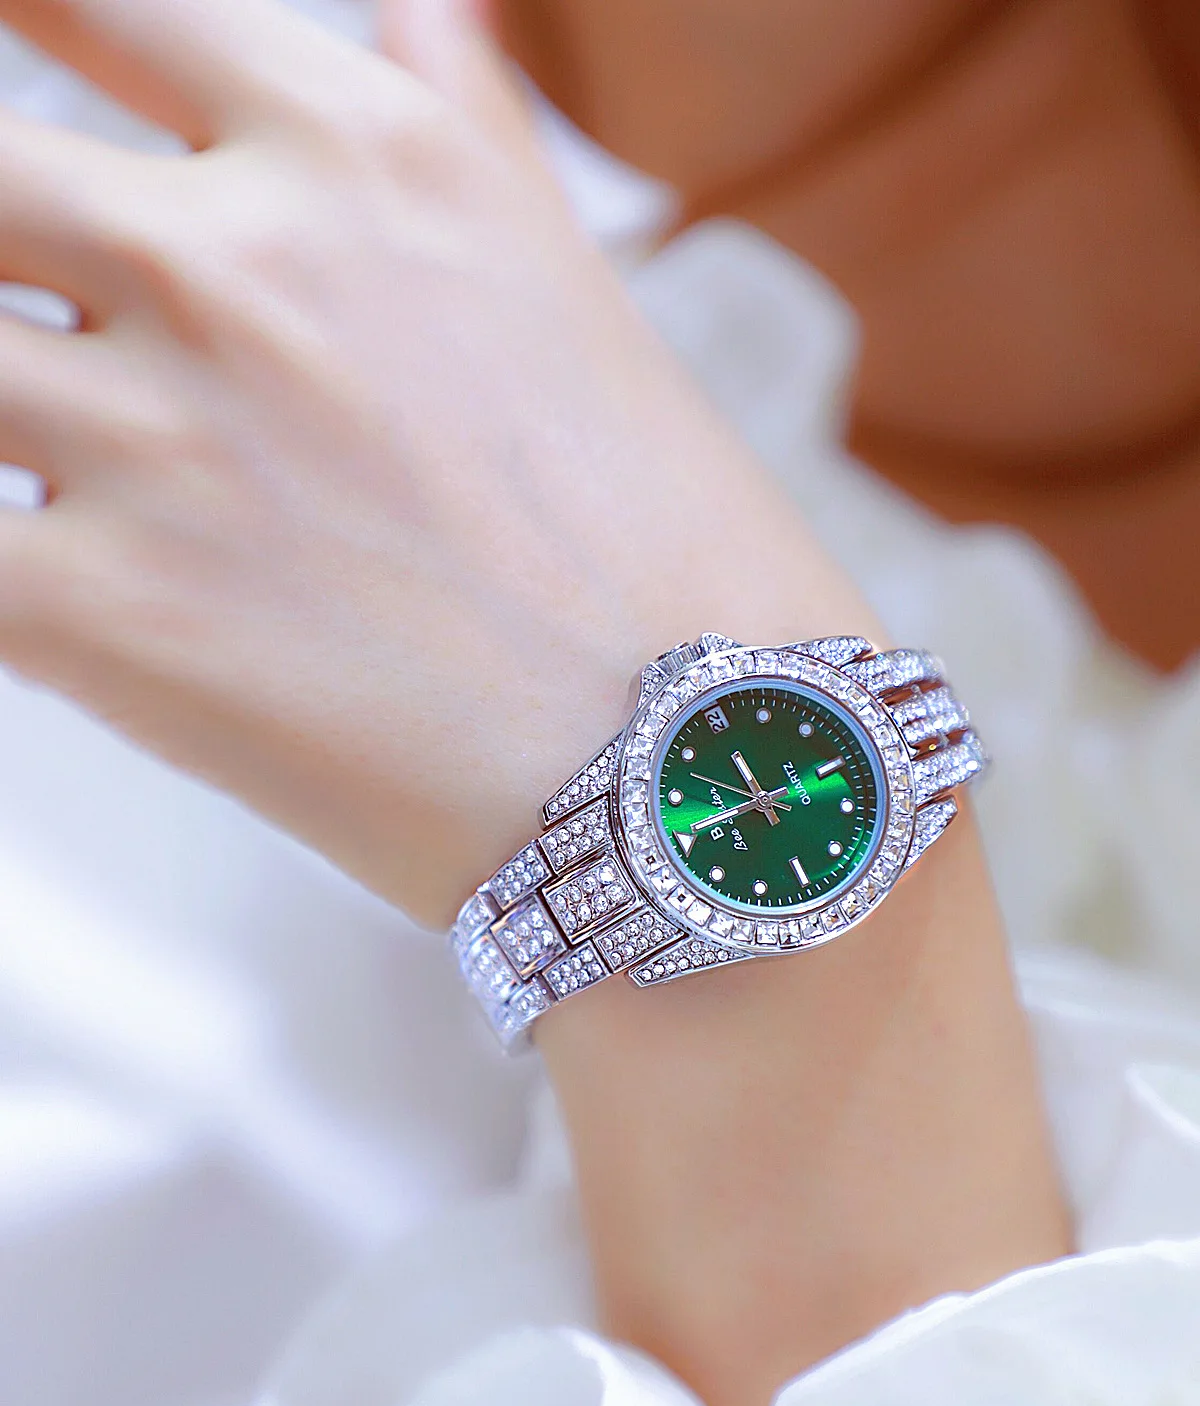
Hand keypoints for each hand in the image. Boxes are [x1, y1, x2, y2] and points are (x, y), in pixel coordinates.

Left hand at [0, 0, 873, 923]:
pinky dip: (0, 573)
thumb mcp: (574, 295)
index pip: (91, 1)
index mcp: (361, 158)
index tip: (12, 72)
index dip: (22, 23)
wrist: (700, 778)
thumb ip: (463, 138)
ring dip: (4, 412)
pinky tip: (60, 593)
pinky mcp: (109, 621)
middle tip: (46, 327)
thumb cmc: (665, 559)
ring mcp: (162, 441)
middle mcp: (244, 269)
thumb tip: (419, 19)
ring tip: (66, 468)